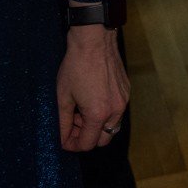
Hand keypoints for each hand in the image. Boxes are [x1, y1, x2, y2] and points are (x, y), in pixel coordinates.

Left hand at [57, 24, 130, 151]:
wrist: (94, 42)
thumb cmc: (76, 67)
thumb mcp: (62, 98)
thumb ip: (62, 123)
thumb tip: (62, 139)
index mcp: (98, 114)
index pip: (87, 144)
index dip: (71, 145)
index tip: (62, 139)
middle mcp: (115, 110)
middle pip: (103, 140)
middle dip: (86, 137)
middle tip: (72, 124)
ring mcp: (124, 100)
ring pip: (111, 126)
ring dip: (96, 125)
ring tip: (81, 110)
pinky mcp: (126, 91)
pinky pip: (116, 112)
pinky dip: (104, 113)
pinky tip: (92, 98)